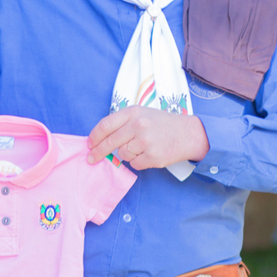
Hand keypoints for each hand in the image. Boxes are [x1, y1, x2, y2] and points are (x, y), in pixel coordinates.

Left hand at [87, 106, 209, 169]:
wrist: (188, 134)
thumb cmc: (162, 124)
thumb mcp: (142, 114)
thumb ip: (123, 123)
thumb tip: (101, 139)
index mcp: (133, 112)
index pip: (106, 125)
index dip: (94, 136)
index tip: (89, 144)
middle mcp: (138, 125)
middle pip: (109, 142)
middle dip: (98, 152)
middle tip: (91, 158)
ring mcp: (145, 141)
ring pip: (122, 154)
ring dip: (127, 155)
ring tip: (141, 148)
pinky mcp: (152, 156)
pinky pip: (134, 164)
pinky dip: (138, 162)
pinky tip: (148, 154)